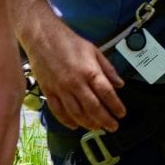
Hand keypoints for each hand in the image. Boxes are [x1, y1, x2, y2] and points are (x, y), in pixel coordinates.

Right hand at [20, 8, 125, 133]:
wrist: (42, 36)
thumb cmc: (69, 42)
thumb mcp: (94, 51)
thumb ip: (108, 69)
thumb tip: (119, 84)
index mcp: (90, 72)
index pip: (107, 94)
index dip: (116, 106)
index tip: (121, 114)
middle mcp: (76, 83)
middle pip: (93, 108)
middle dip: (105, 120)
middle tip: (113, 127)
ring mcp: (61, 89)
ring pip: (76, 113)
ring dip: (88, 123)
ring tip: (97, 128)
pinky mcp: (48, 91)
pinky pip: (58, 111)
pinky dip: (67, 121)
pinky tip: (75, 125)